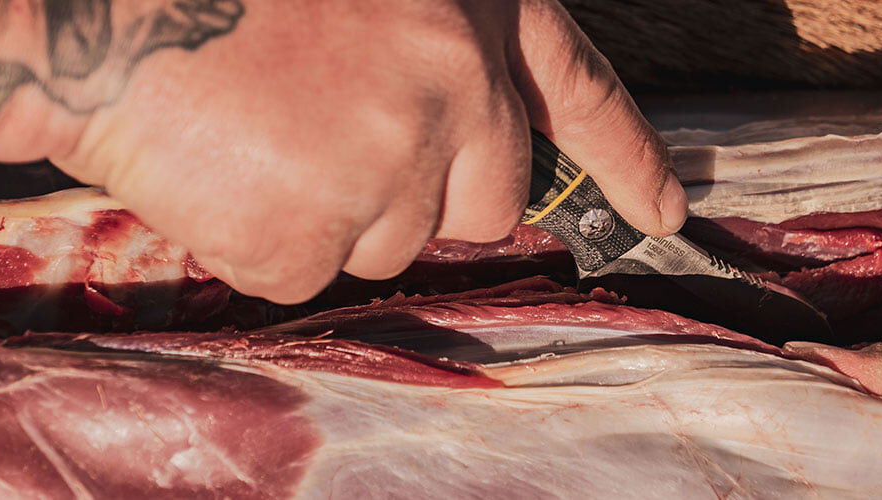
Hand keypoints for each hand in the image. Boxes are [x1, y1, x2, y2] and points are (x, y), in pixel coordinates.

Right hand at [0, 0, 686, 302]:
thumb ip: (435, 58)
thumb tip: (460, 152)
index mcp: (469, 11)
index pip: (579, 93)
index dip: (626, 157)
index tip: (662, 210)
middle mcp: (451, 87)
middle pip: (485, 207)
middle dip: (423, 195)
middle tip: (328, 139)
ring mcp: (386, 163)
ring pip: (389, 244)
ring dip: (330, 212)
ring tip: (256, 135)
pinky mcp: (311, 229)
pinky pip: (305, 271)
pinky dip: (261, 240)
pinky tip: (218, 171)